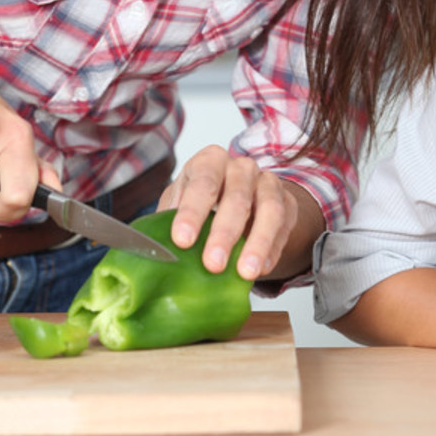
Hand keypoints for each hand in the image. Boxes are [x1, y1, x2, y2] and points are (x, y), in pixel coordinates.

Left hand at [159, 146, 299, 280]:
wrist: (236, 200)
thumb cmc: (200, 204)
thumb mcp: (179, 204)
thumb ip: (166, 222)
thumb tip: (148, 252)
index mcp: (210, 161)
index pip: (202, 181)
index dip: (192, 211)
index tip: (182, 241)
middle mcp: (241, 167)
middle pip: (237, 197)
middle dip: (225, 233)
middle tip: (213, 264)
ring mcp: (268, 183)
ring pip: (269, 209)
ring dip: (257, 243)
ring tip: (246, 273)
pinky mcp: (288, 203)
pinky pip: (285, 226)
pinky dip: (273, 250)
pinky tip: (261, 269)